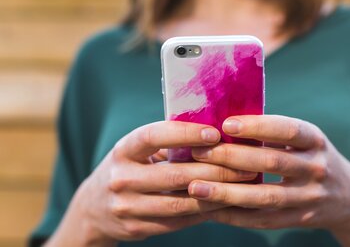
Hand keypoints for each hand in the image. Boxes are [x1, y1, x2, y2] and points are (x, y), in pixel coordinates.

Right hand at [47, 121, 256, 245]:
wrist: (92, 208)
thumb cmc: (126, 168)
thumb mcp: (136, 150)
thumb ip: (166, 143)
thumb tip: (214, 133)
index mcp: (123, 150)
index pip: (153, 136)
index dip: (184, 133)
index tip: (215, 133)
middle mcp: (121, 178)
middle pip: (175, 175)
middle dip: (215, 169)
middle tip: (245, 164)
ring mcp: (126, 207)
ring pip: (180, 203)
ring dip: (215, 195)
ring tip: (242, 186)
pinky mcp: (136, 228)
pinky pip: (177, 221)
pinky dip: (203, 212)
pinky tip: (224, 204)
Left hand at [188, 115, 349, 231]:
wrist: (348, 197)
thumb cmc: (313, 157)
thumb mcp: (305, 139)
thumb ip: (274, 133)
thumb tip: (226, 124)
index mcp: (315, 140)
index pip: (287, 130)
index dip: (257, 126)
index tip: (225, 124)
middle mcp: (316, 167)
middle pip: (272, 162)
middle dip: (232, 157)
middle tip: (199, 152)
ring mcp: (310, 197)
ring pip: (265, 196)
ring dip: (227, 192)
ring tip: (196, 187)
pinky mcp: (299, 219)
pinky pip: (263, 220)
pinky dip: (235, 216)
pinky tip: (211, 210)